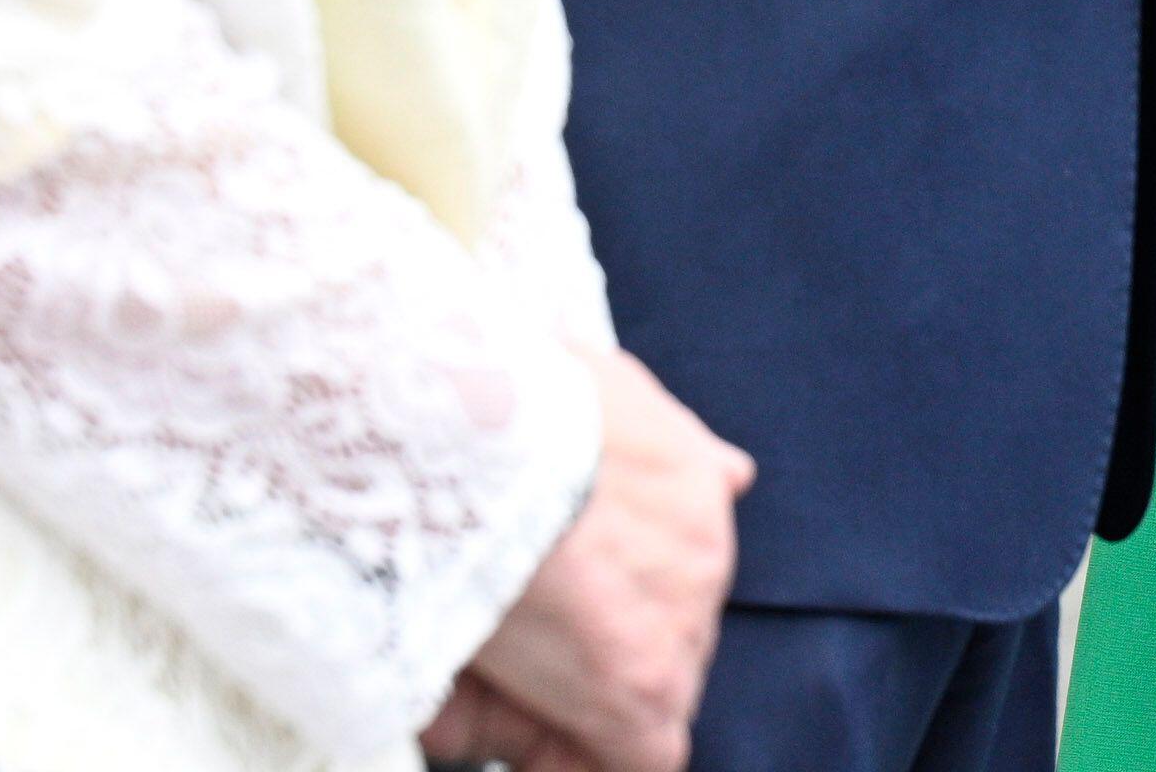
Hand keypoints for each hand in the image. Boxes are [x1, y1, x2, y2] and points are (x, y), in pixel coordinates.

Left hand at [457, 350, 749, 771]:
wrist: (456, 417)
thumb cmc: (441, 550)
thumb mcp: (440, 672)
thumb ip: (483, 721)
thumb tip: (500, 737)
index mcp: (636, 684)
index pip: (649, 755)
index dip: (586, 745)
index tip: (543, 726)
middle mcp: (690, 614)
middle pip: (666, 669)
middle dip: (606, 660)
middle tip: (528, 634)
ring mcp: (704, 530)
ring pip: (683, 583)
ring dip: (634, 578)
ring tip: (558, 544)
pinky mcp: (695, 454)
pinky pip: (716, 488)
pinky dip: (670, 501)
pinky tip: (621, 489)